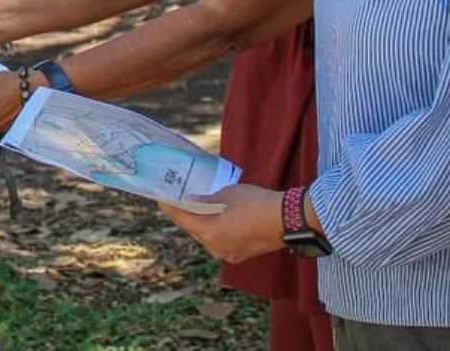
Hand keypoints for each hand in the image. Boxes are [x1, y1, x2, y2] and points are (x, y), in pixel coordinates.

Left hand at [159, 184, 285, 264]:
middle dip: (186, 215)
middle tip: (180, 199)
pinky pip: (221, 242)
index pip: (181, 218)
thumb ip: (204, 199)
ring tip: (199, 207)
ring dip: (203, 223)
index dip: (169, 206)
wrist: (289, 220)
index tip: (160, 198)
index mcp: (209, 232)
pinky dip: (217, 230)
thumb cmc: (256, 203)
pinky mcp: (241, 255)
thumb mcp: (227, 194)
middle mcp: (215, 248)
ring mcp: (229, 254)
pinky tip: (218, 218)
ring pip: (207, 237)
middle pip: (193, 230)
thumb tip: (189, 200)